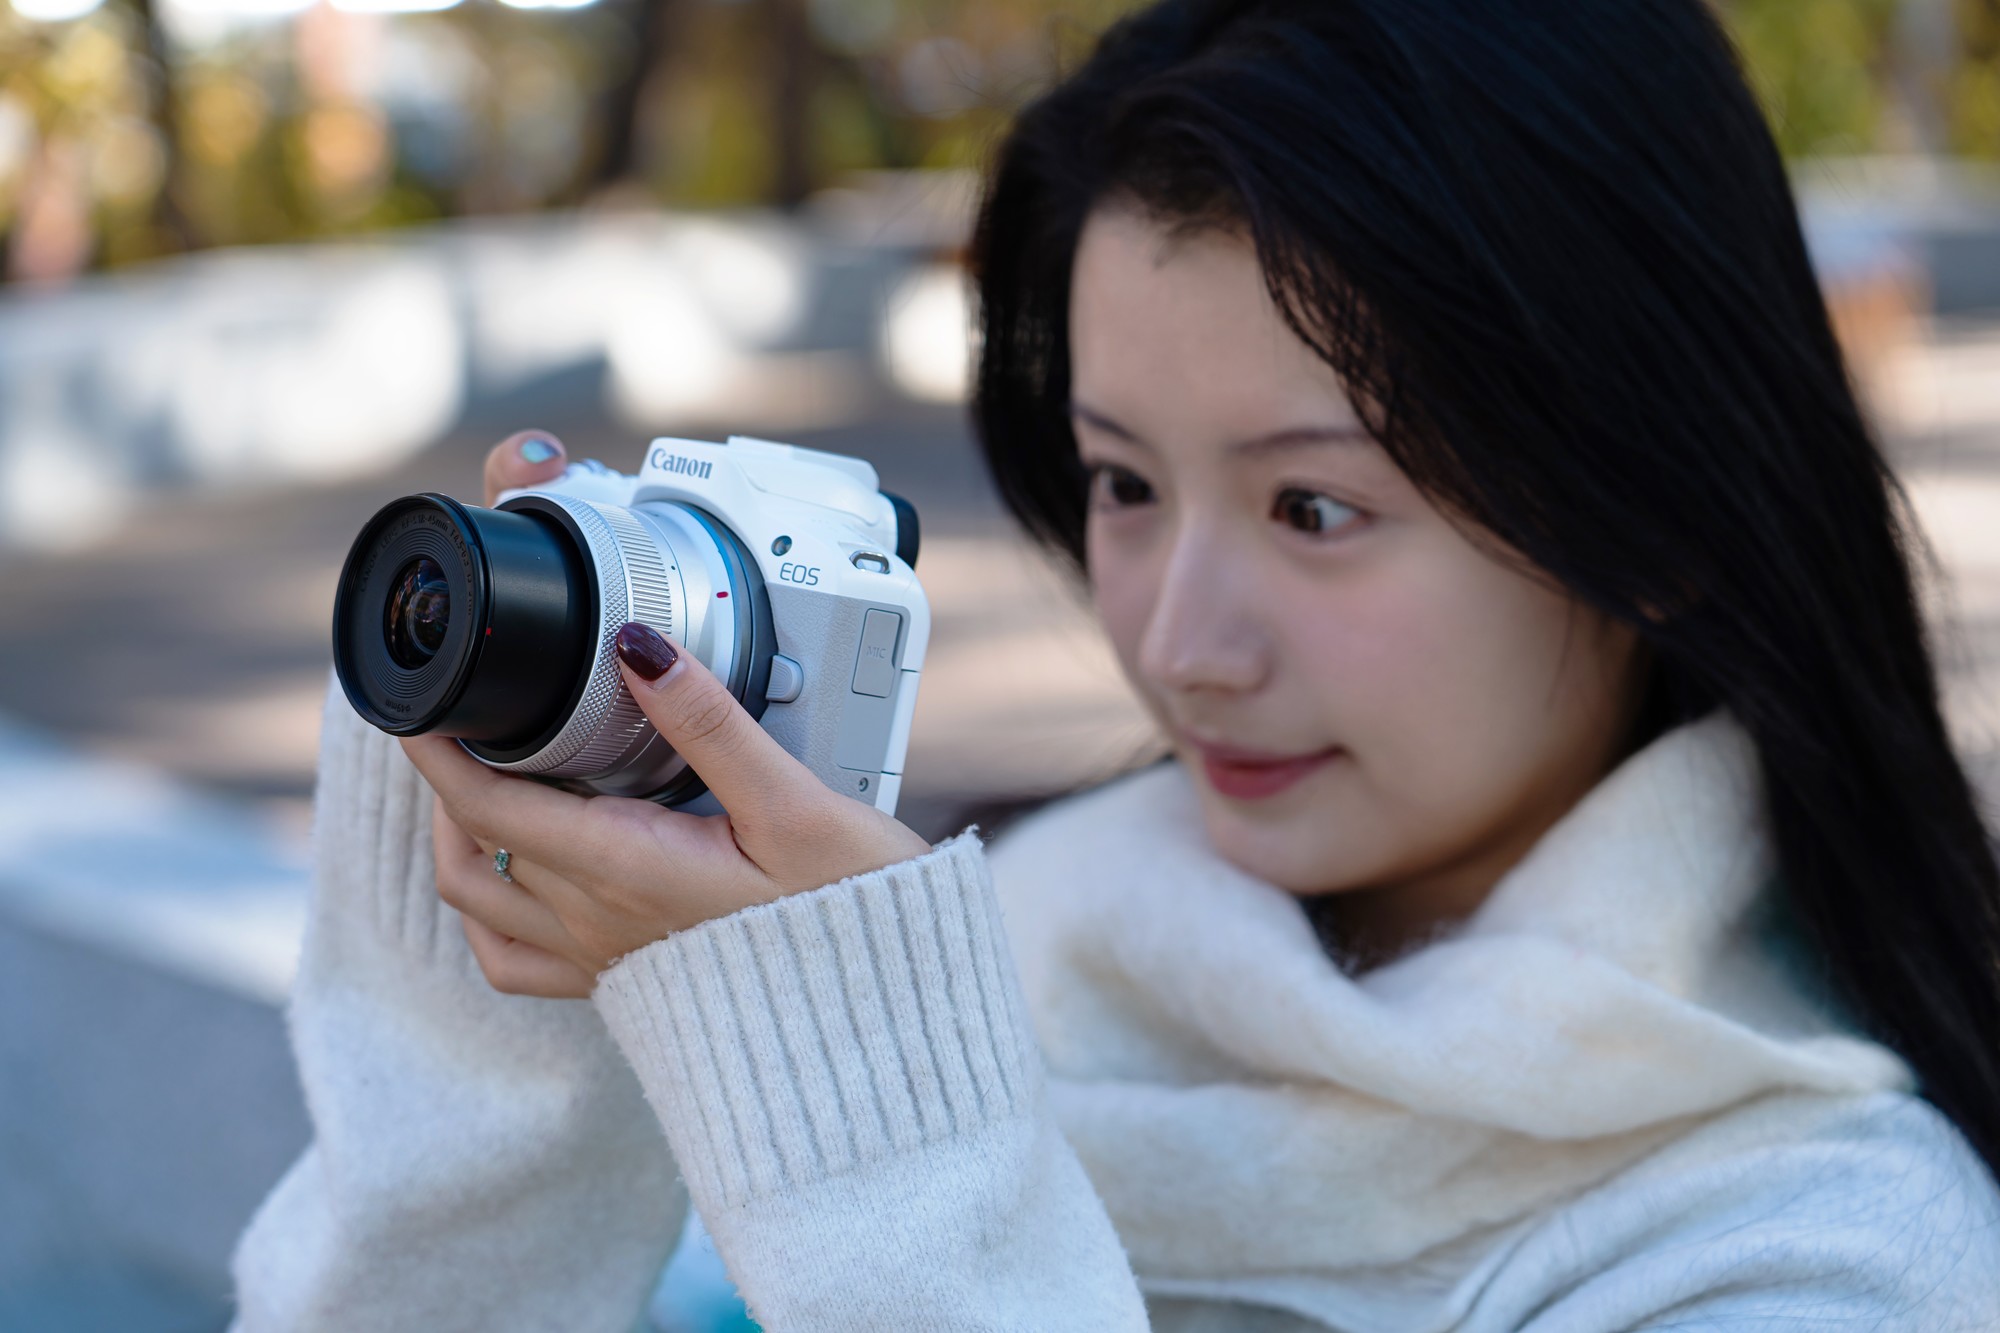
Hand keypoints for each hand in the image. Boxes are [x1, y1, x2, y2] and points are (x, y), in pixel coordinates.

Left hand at [400, 433, 932, 998]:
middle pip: (479, 843)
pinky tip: (513, 873)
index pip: (489, 807)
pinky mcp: (622, 983)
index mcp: (628, 869)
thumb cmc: (851, 910)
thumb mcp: (793, 803)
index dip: (437, 751)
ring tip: (476, 782)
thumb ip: (708, 722)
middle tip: (468, 715)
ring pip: (480, 902)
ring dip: (458, 838)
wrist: (884, 1016)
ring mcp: (603, 959)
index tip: (419, 700)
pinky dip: (489, 910)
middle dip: (454, 775)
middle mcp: (598, 921)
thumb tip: (636, 650)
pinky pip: (514, 961)